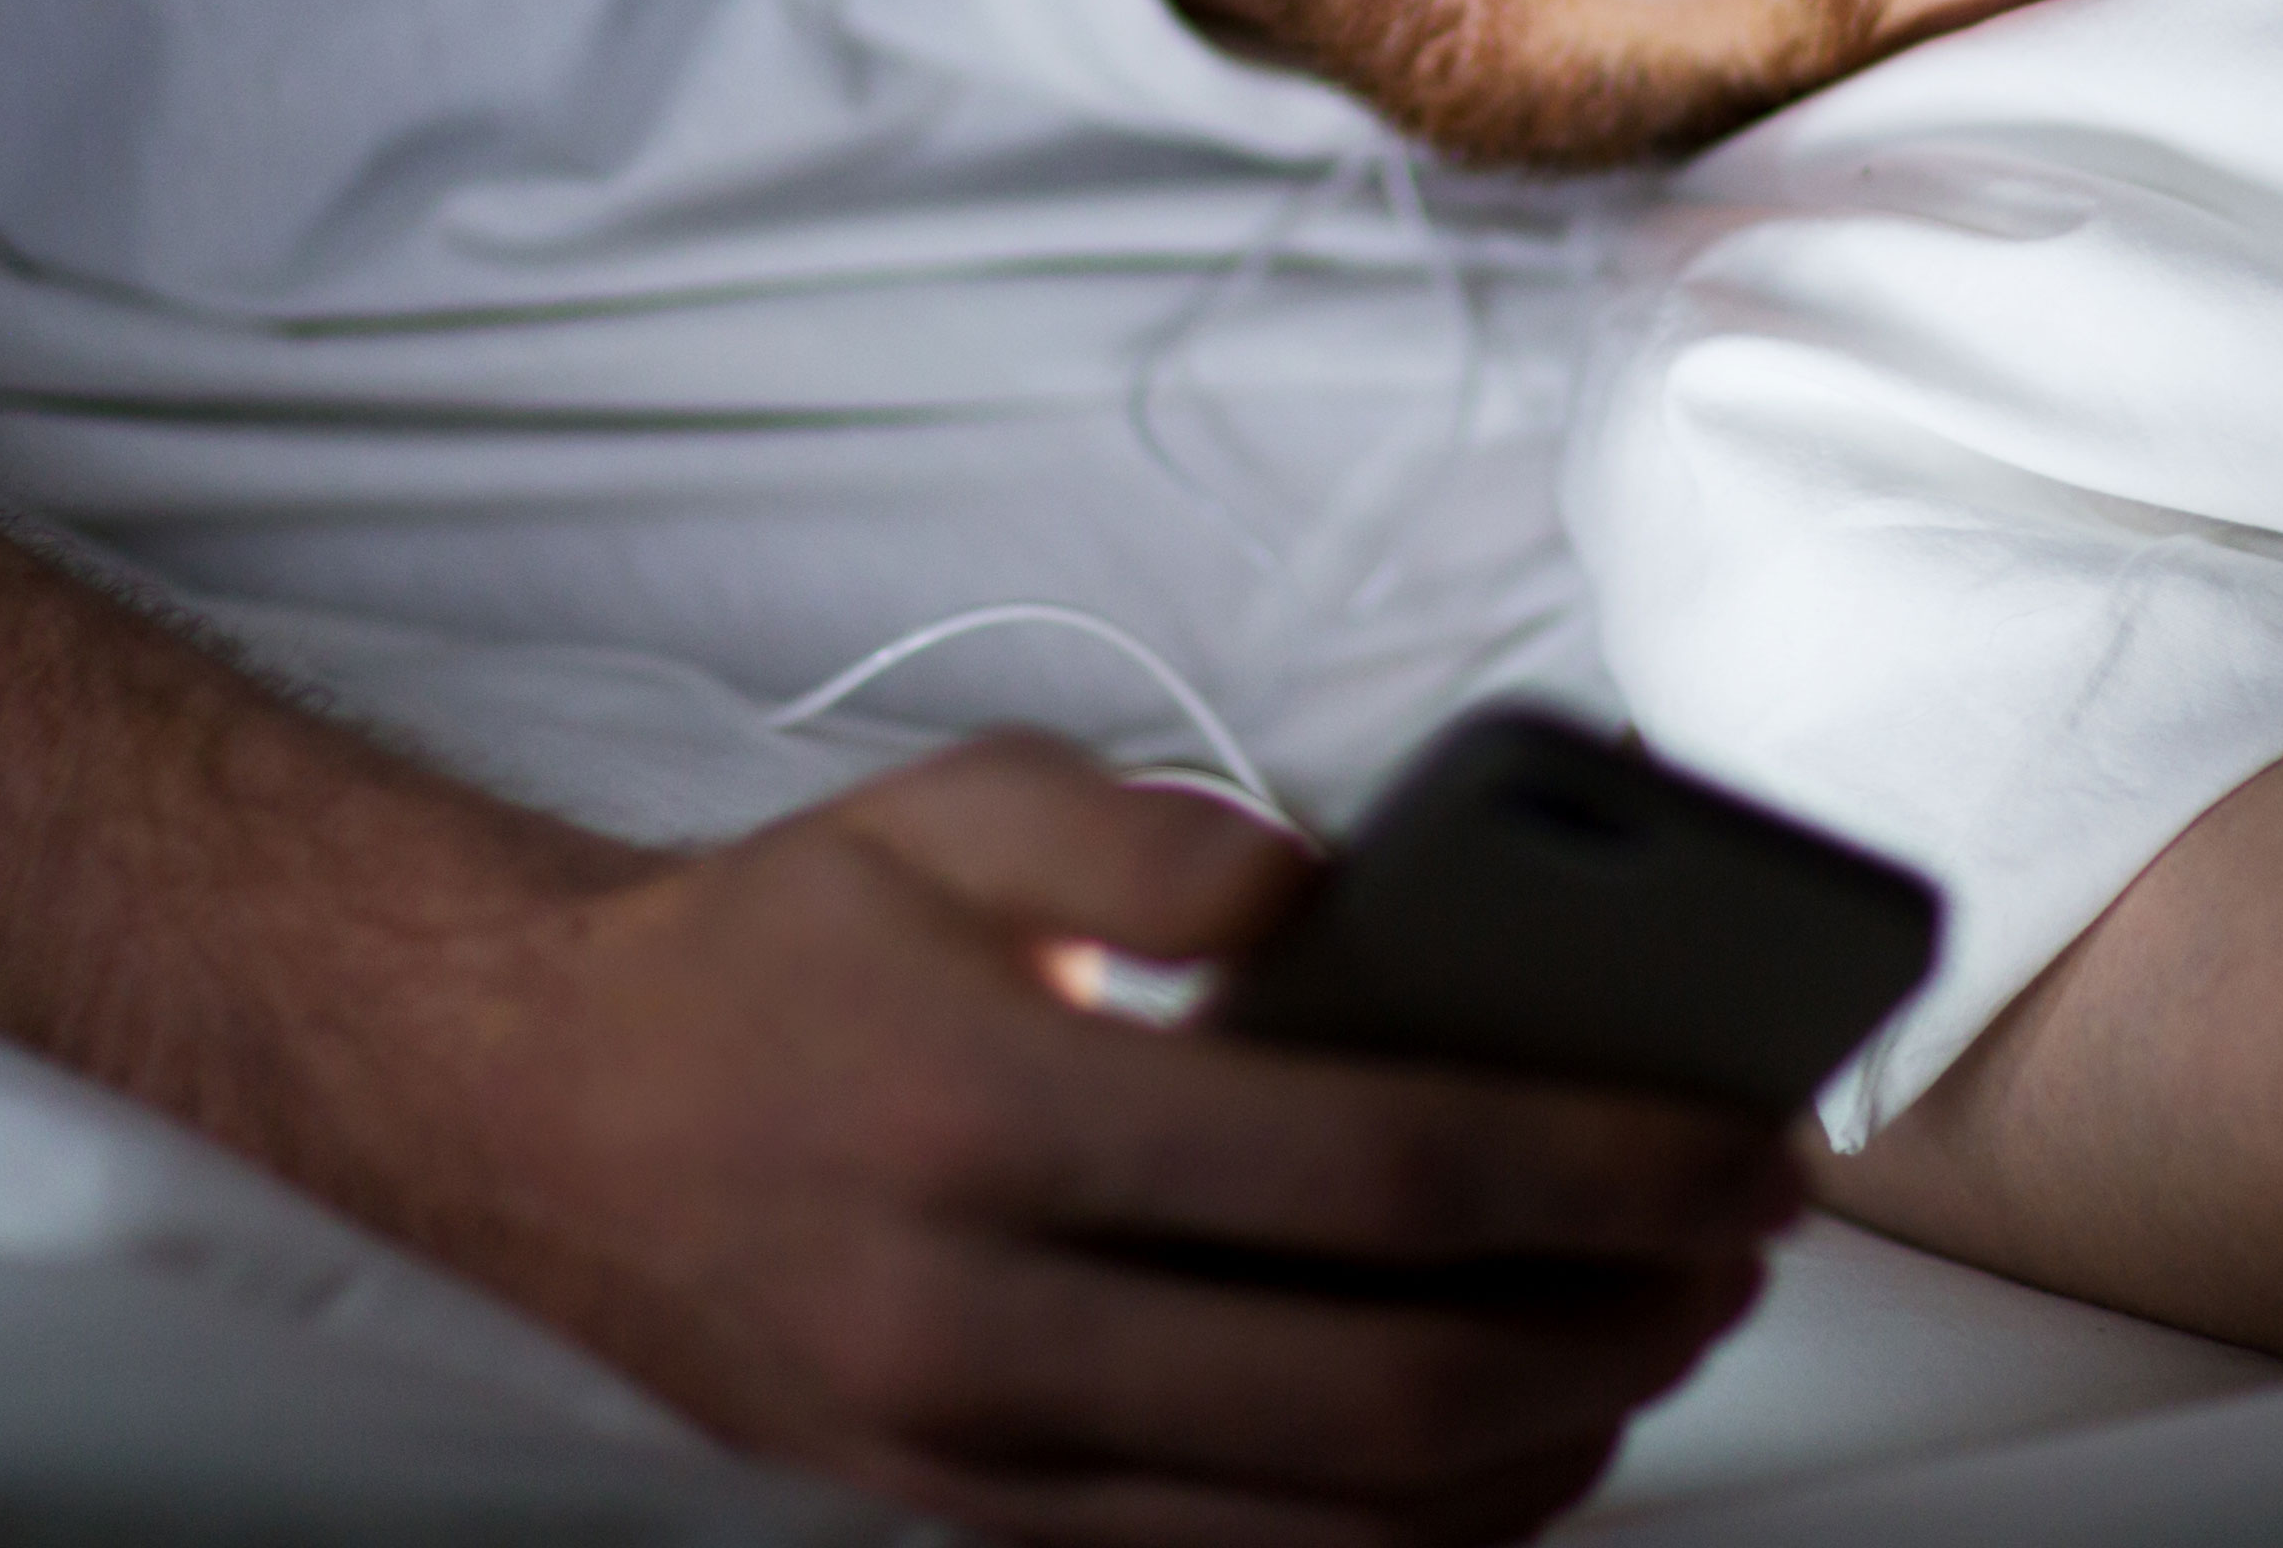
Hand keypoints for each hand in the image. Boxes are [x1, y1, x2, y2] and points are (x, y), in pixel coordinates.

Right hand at [298, 734, 1798, 1545]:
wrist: (540, 1111)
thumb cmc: (779, 946)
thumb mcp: (953, 806)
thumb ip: (1167, 837)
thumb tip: (1365, 897)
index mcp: (996, 1113)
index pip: (1383, 1168)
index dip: (1602, 1166)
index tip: (1742, 1141)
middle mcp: (986, 1318)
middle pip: (1398, 1382)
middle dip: (1621, 1323)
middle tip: (1740, 1247)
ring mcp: (978, 1457)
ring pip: (1346, 1520)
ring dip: (1553, 1439)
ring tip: (1661, 1332)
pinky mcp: (978, 1522)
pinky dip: (1424, 1526)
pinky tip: (1519, 1435)